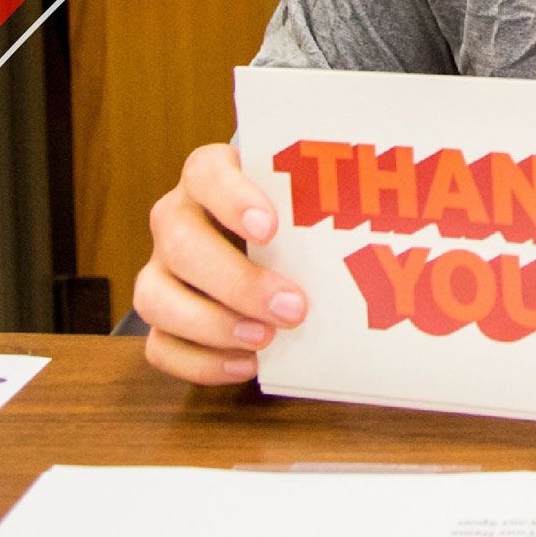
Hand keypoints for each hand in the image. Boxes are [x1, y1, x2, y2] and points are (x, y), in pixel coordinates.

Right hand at [134, 142, 307, 384]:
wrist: (269, 237)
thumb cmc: (291, 212)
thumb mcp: (304, 197)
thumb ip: (322, 202)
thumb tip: (380, 220)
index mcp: (209, 175)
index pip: (206, 172)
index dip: (233, 199)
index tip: (271, 227)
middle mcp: (176, 217)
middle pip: (181, 244)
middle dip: (238, 281)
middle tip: (293, 307)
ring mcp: (161, 267)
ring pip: (155, 297)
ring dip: (212, 325)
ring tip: (266, 340)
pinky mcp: (159, 315)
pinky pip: (159, 346)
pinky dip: (200, 361)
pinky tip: (247, 364)